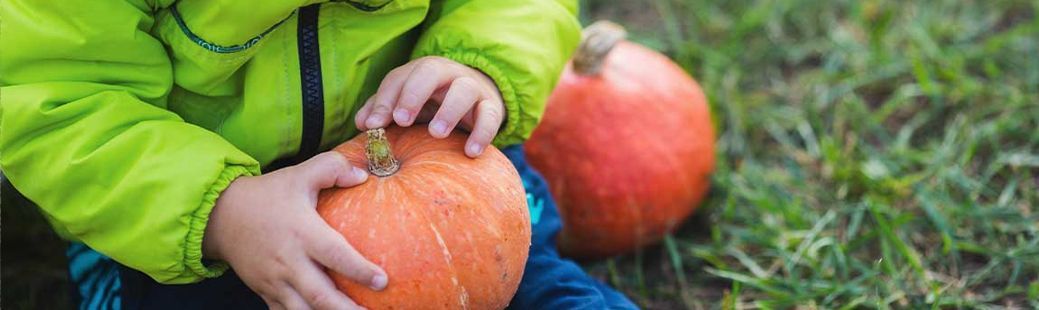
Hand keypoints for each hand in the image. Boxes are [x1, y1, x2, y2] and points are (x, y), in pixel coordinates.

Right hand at [203, 152, 385, 309]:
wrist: (220, 215)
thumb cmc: (267, 195)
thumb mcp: (300, 174)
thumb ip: (332, 168)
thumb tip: (363, 176)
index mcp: (302, 232)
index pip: (335, 255)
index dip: (359, 270)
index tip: (382, 280)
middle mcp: (288, 261)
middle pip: (320, 295)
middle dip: (346, 309)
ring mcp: (275, 280)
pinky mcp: (265, 291)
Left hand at [354, 56, 504, 157]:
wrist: (477, 99)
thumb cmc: (433, 104)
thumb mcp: (408, 104)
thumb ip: (384, 110)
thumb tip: (363, 124)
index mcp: (421, 71)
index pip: (399, 77)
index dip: (385, 100)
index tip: (372, 125)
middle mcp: (447, 74)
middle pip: (430, 71)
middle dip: (413, 94)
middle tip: (401, 120)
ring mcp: (472, 88)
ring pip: (463, 90)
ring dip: (449, 110)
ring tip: (436, 133)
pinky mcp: (491, 106)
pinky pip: (490, 116)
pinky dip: (483, 133)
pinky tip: (471, 152)